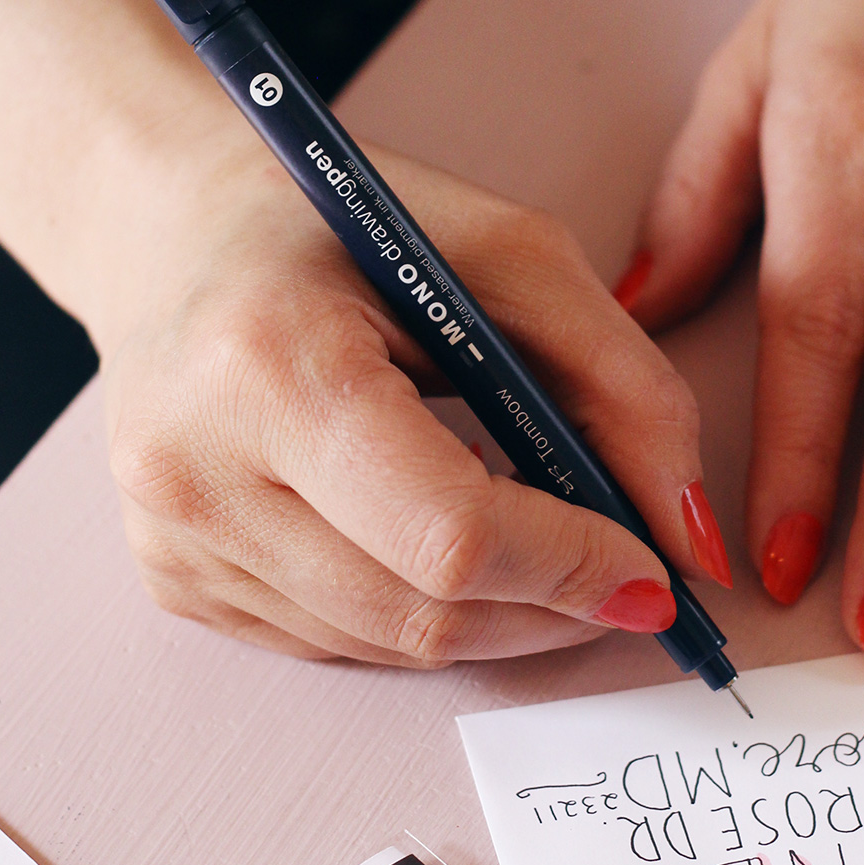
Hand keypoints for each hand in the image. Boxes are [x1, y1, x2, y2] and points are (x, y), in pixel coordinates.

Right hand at [93, 132, 728, 666]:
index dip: (570, 565)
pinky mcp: (175, 578)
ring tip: (537, 538)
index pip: (446, 531)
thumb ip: (621, 383)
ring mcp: (173, 539)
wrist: (175, 229)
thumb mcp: (505, 253)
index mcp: (269, 364)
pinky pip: (336, 642)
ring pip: (387, 644)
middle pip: (422, 611)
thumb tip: (690, 538)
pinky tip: (440, 539)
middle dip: (551, 603)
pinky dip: (419, 608)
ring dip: (495, 614)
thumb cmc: (336, 219)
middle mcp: (195, 469)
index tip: (654, 572)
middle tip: (622, 567)